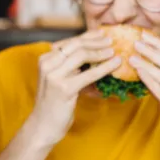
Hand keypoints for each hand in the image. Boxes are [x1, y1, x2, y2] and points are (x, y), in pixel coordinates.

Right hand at [29, 30, 121, 145]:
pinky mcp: (64, 88)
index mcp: (45, 59)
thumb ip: (71, 66)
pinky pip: (89, 74)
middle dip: (96, 42)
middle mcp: (47, 64)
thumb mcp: (59, 79)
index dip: (88, 36)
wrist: (43, 125)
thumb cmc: (54, 103)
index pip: (70, 42)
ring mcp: (54, 75)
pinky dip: (105, 67)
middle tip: (112, 41)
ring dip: (101, 52)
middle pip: (76, 45)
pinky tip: (115, 64)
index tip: (102, 34)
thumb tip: (95, 52)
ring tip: (114, 51)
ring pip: (82, 55)